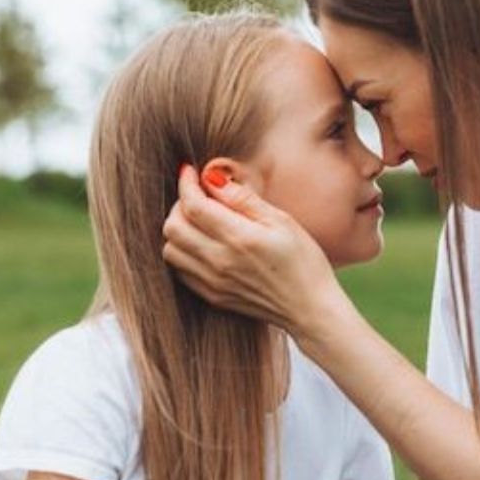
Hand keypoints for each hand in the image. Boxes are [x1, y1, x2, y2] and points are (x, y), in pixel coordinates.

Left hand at [161, 165, 345, 335]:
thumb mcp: (281, 220)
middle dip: (179, 204)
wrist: (310, 308)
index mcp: (239, 238)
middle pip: (172, 227)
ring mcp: (213, 282)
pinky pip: (180, 270)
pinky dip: (182, 251)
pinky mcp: (212, 296)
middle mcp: (219, 262)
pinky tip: (203, 243)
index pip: (193, 205)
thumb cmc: (303, 260)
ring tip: (199, 220)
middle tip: (198, 196)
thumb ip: (243, 198)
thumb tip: (212, 178)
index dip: (186, 184)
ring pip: (170, 250)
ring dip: (178, 230)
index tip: (190, 171)